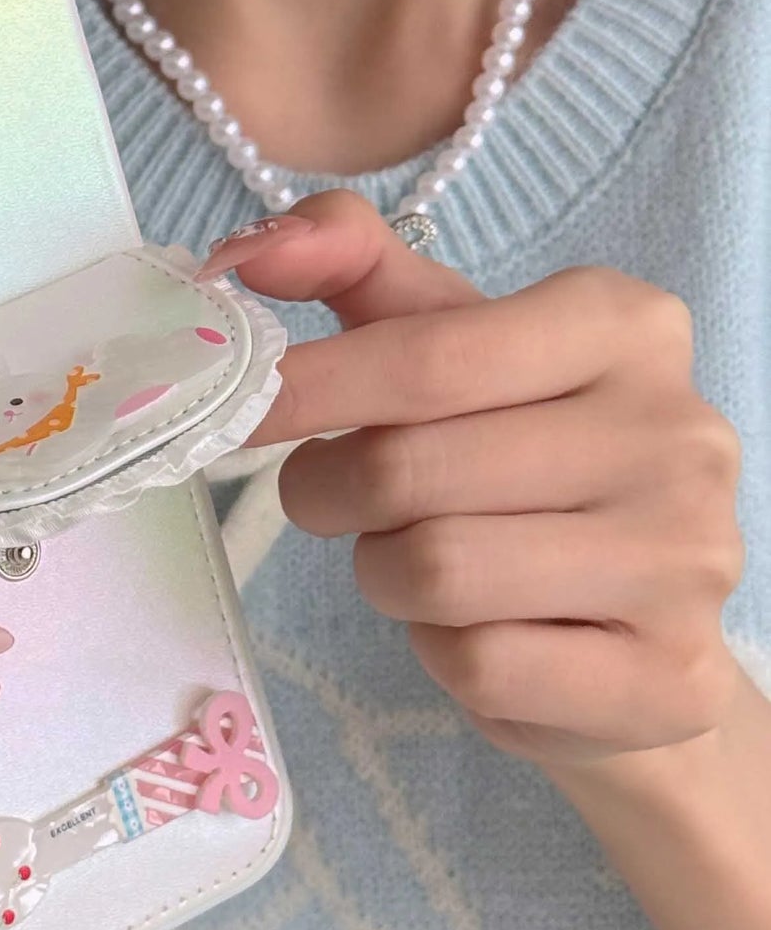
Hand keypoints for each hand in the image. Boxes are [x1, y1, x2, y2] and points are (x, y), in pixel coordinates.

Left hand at [198, 189, 746, 769]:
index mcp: (627, 327)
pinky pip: (480, 664)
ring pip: (437, 571)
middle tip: (330, 495)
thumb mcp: (450, 342)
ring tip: (412, 558)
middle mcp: (678, 433)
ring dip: (384, 573)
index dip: (310, 388)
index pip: (430, 356)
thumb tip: (245, 252)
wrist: (637, 632)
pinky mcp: (667, 678)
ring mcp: (687, 560)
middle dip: (334, 491)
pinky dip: (442, 651)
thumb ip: (351, 267)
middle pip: (413, 469)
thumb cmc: (522, 463)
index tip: (241, 411)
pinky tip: (480, 627)